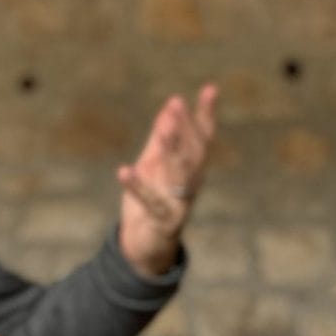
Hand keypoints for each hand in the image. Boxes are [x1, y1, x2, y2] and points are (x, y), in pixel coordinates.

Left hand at [115, 83, 218, 277]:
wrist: (146, 247)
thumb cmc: (152, 203)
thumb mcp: (155, 165)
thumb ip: (162, 138)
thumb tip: (170, 105)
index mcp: (191, 170)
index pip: (203, 139)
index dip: (207, 115)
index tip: (210, 89)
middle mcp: (190, 184)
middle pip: (192, 154)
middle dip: (185, 129)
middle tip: (176, 104)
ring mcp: (179, 203)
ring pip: (178, 175)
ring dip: (171, 151)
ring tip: (162, 128)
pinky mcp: (163, 221)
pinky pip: (151, 202)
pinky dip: (138, 187)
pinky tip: (124, 171)